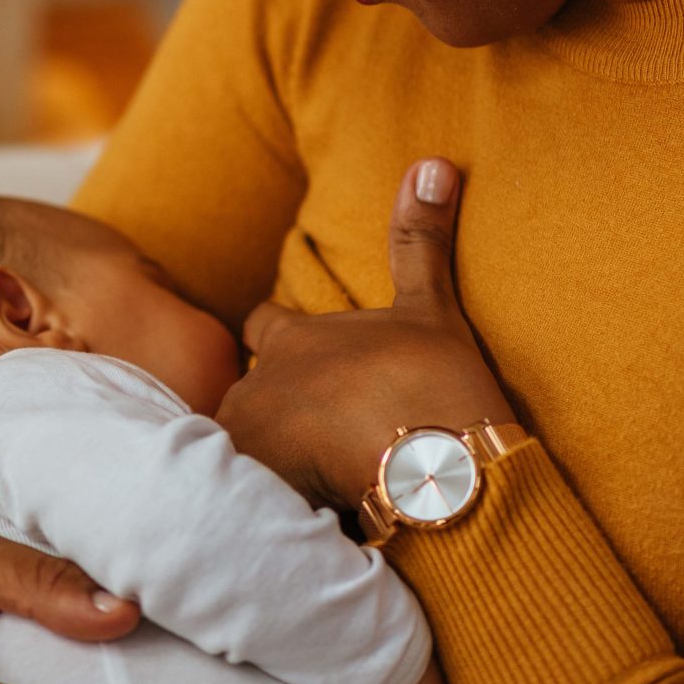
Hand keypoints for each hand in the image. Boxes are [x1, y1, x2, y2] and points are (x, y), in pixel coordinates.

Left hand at [216, 158, 513, 509]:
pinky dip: (270, 507)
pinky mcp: (257, 495)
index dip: (277, 336)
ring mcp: (253, 440)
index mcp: (298, 338)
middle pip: (248, 395)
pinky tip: (305, 522)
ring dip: (269, 461)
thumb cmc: (434, 384)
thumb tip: (433, 161)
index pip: (263, 323)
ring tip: (311, 487)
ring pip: (245, 447)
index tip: (299, 358)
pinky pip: (248, 501)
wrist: (439, 466)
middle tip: (315, 439)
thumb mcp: (430, 307)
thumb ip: (420, 239)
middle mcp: (263, 384)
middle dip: (273, 413)